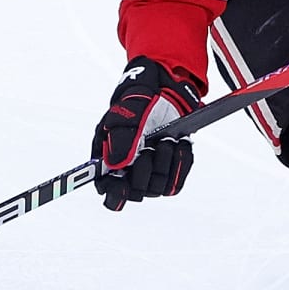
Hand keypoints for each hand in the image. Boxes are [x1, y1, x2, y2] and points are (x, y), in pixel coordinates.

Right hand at [91, 58, 203, 210]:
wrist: (163, 95)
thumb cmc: (137, 104)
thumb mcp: (126, 114)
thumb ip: (120, 138)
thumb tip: (117, 164)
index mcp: (107, 162)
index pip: (109, 191)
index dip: (115, 194)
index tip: (123, 186)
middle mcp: (127, 174)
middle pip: (137, 192)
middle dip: (145, 168)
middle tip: (150, 146)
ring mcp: (149, 177)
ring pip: (158, 188)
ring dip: (165, 162)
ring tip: (166, 139)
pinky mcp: (169, 175)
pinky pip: (176, 182)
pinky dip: (181, 162)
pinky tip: (180, 143)